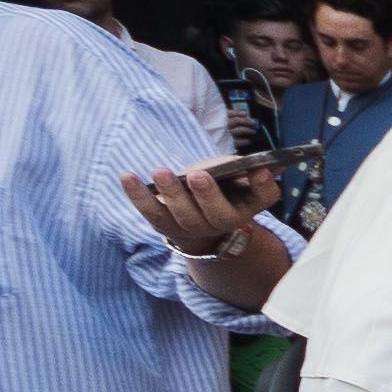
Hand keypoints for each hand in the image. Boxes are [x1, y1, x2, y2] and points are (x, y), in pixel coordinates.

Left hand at [121, 160, 277, 254]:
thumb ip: (241, 169)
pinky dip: (138, 195)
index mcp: (249, 205)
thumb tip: (255, 163)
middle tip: (198, 174)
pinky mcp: (166, 226)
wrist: (198, 220)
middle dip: (208, 194)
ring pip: (186, 216)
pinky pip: (152, 212)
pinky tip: (127, 176)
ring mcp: (195, 228)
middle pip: (221, 214)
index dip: (263, 185)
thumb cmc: (219, 189)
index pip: (264, 197)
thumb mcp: (234, 177)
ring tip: (161, 171)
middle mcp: (225, 222)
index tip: (259, 170)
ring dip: (172, 193)